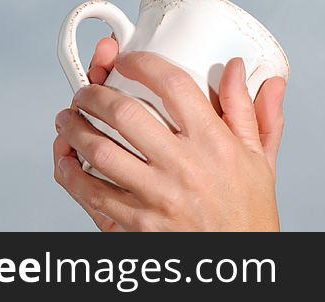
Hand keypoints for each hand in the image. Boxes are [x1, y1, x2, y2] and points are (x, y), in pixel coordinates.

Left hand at [53, 34, 286, 230]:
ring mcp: (156, 197)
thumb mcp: (258, 157)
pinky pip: (91, 193)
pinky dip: (70, 173)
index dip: (143, 63)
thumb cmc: (248, 211)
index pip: (173, 85)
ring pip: (100, 151)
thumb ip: (248, 109)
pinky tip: (66, 160)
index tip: (127, 59)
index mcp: (214, 142)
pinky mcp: (136, 225)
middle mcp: (183, 166)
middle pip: (126, 113)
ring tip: (68, 118)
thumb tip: (238, 69)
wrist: (238, 264)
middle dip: (95, 93)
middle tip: (86, 90)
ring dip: (74, 129)